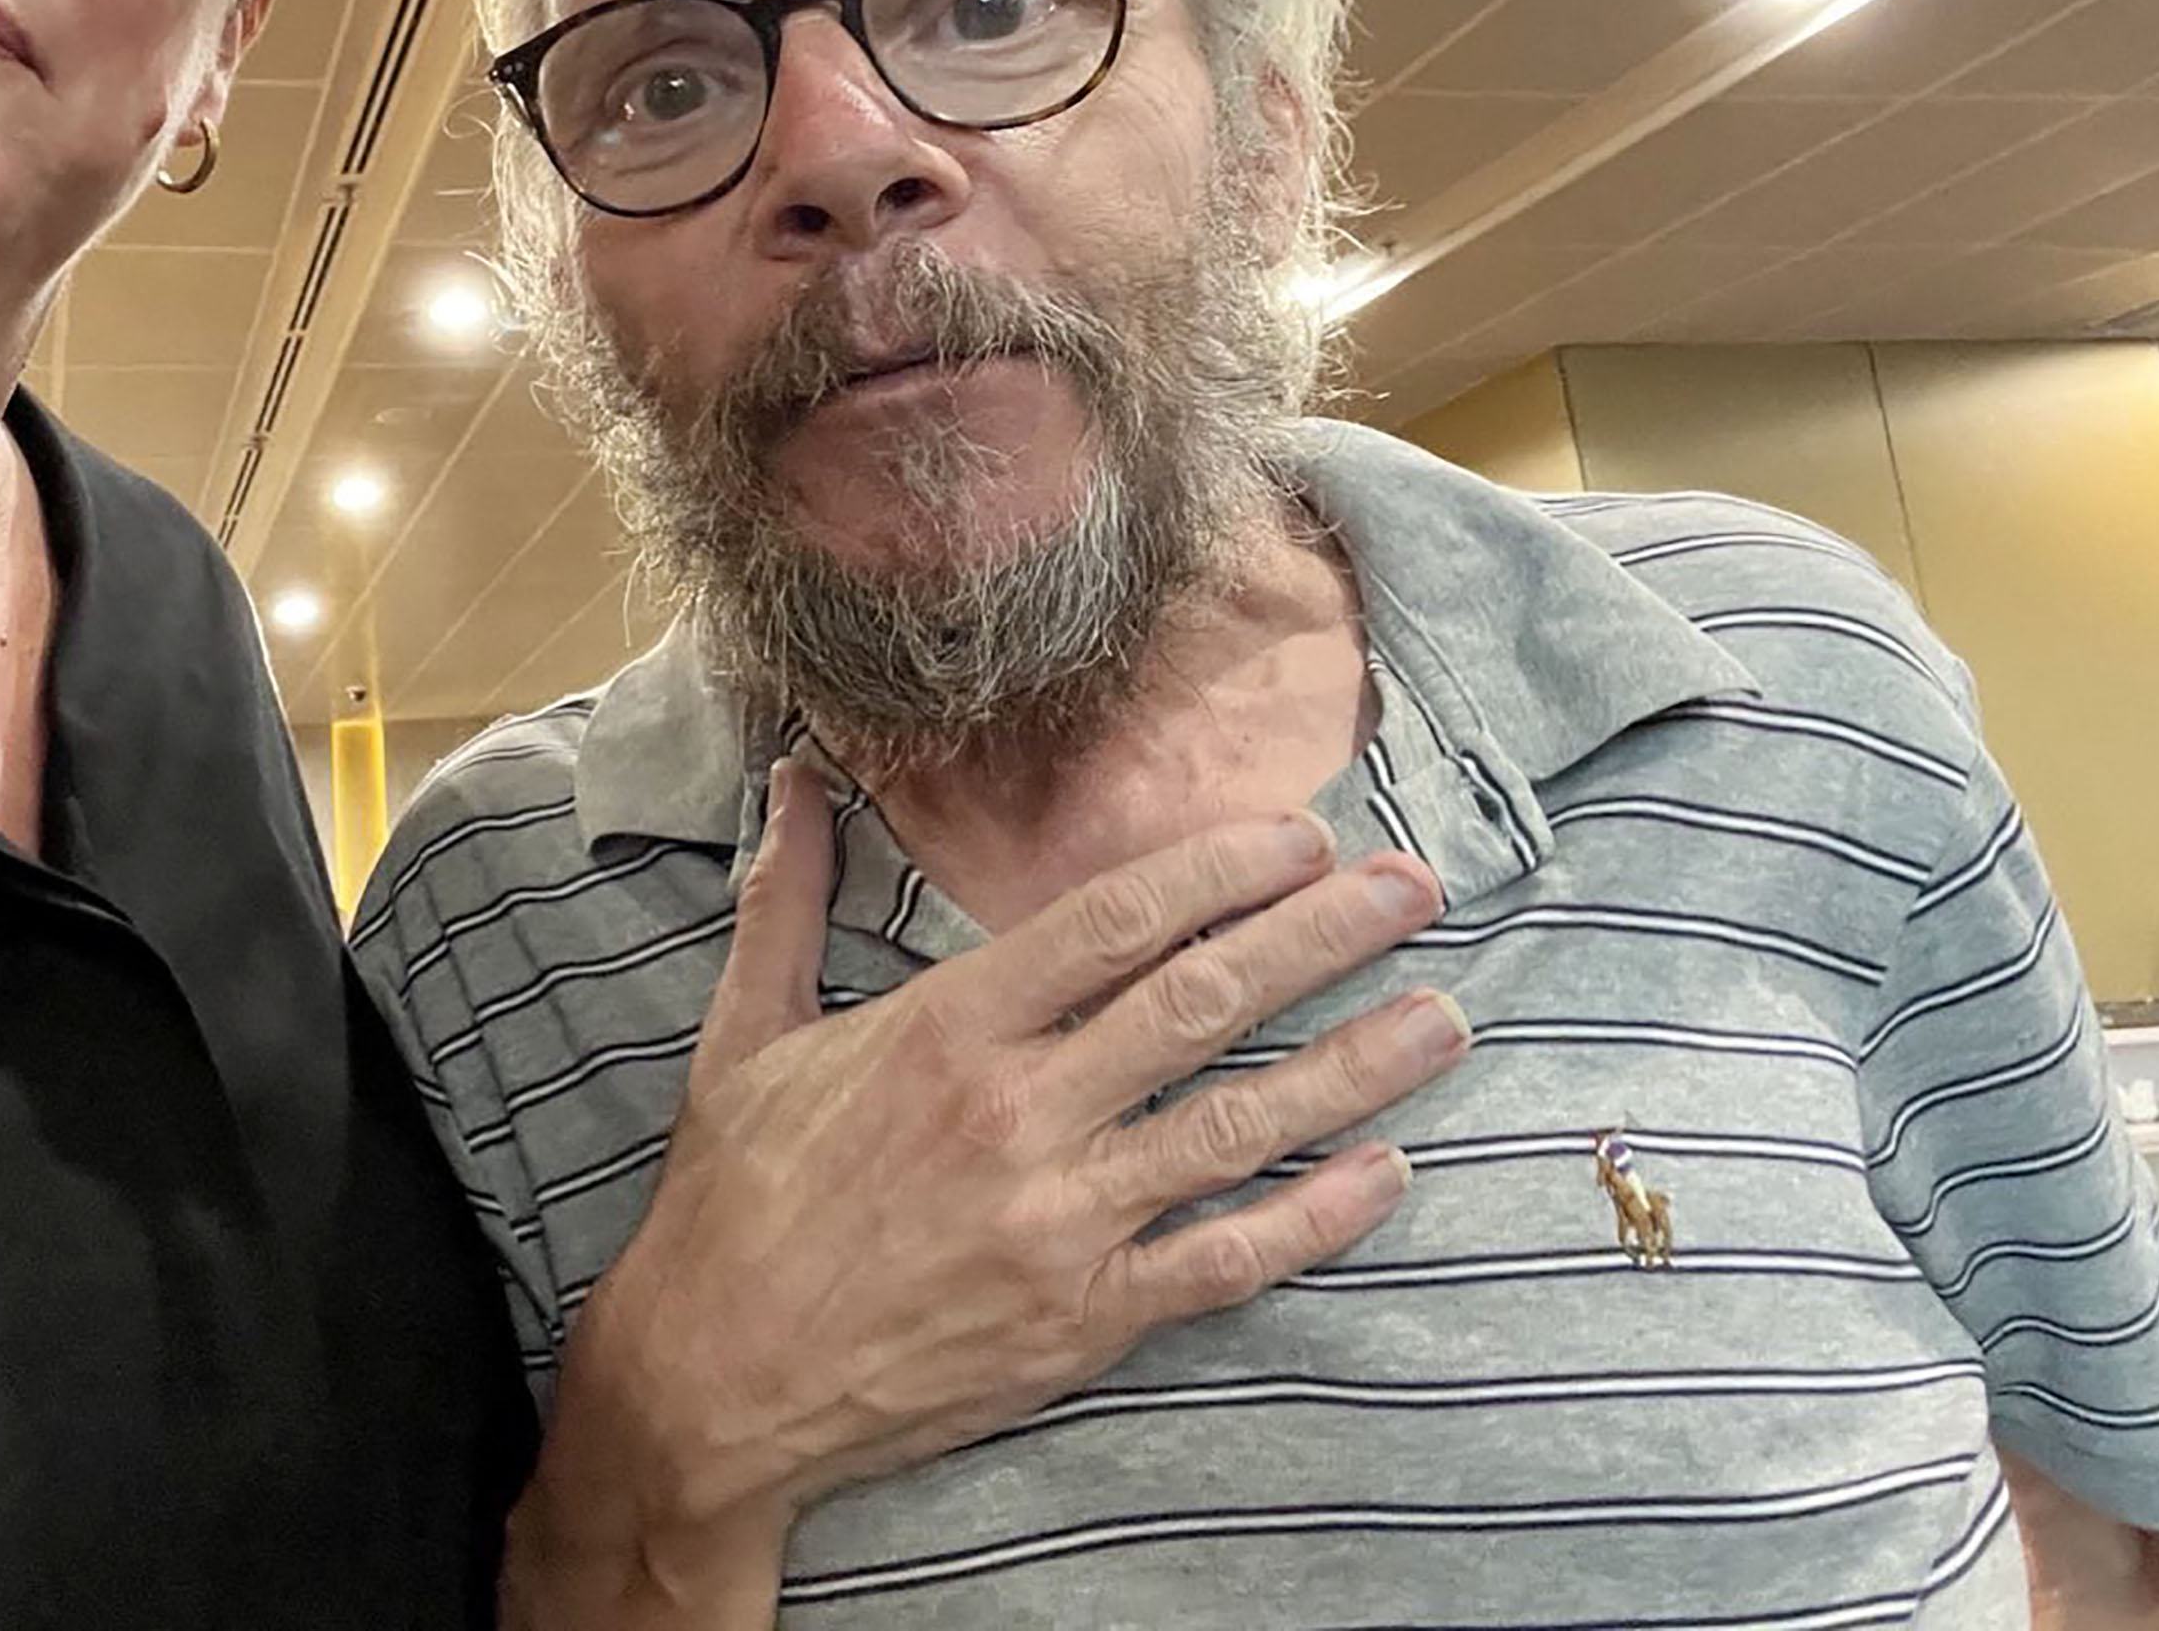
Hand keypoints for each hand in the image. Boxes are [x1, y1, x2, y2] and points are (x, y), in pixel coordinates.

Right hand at [506, 759, 1462, 1622]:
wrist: (715, 1377)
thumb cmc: (734, 1200)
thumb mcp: (747, 1035)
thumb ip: (789, 901)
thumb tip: (793, 781)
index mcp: (944, 1029)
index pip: (1111, 921)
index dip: (1216, 871)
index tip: (1298, 836)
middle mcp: (1016, 1113)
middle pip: (1200, 1002)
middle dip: (1320, 937)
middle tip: (1411, 888)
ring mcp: (1059, 1220)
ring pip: (1240, 1127)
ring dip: (1356, 1066)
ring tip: (1443, 1016)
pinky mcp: (1083, 1318)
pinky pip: (1226, 1258)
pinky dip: (1313, 1217)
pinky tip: (1384, 1172)